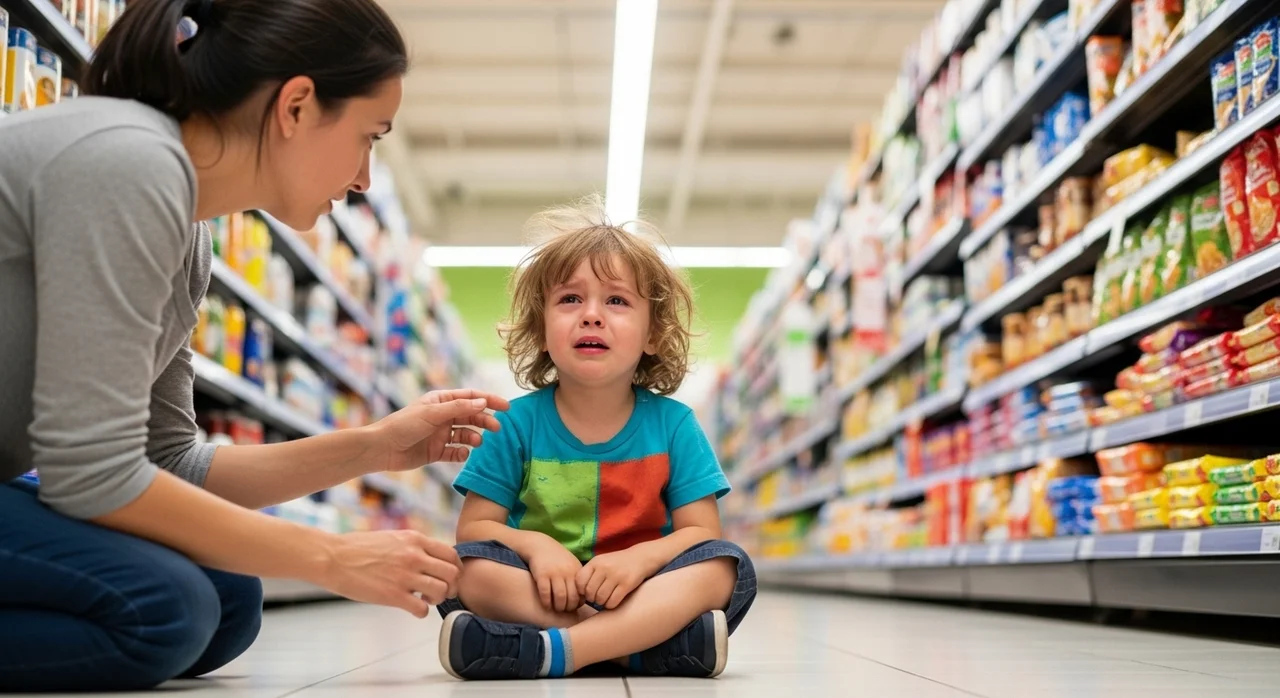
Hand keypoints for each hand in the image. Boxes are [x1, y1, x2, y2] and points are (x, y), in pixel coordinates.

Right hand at [311, 530, 461, 617]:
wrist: (333, 558)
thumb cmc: (358, 548)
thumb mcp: (392, 537)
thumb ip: (413, 546)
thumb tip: (429, 558)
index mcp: (415, 539)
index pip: (451, 554)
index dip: (454, 568)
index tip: (449, 577)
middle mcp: (414, 556)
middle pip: (452, 574)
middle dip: (451, 586)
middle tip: (442, 592)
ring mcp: (405, 576)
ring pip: (441, 591)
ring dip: (437, 599)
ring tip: (425, 599)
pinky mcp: (393, 595)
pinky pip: (422, 609)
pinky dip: (422, 612)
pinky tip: (412, 608)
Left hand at [370, 389, 511, 471]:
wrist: (381, 449)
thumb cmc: (403, 425)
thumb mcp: (432, 413)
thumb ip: (459, 408)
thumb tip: (483, 403)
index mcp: (441, 401)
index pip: (471, 397)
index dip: (489, 400)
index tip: (506, 407)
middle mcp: (442, 416)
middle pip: (471, 416)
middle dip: (485, 421)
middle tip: (497, 429)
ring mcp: (440, 434)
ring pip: (465, 434)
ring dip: (474, 438)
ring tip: (477, 442)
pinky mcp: (436, 452)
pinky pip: (455, 452)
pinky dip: (462, 454)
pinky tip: (464, 455)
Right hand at [525, 536, 583, 612]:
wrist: (541, 546)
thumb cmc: (558, 559)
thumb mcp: (572, 566)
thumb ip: (578, 580)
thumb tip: (582, 601)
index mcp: (577, 571)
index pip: (582, 593)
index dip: (578, 603)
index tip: (573, 606)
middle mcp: (567, 572)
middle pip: (572, 597)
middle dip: (569, 608)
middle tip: (564, 610)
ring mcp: (554, 573)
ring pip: (560, 597)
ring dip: (558, 607)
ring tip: (556, 609)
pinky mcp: (542, 574)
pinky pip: (545, 593)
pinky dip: (546, 602)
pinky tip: (546, 604)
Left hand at [575, 549, 652, 609]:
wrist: (640, 558)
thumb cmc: (616, 563)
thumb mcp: (601, 562)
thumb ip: (589, 574)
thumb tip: (577, 594)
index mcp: (595, 562)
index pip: (579, 581)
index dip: (581, 591)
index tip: (587, 592)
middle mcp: (604, 568)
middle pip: (589, 592)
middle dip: (592, 599)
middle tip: (597, 598)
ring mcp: (616, 575)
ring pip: (600, 598)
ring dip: (601, 603)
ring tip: (605, 599)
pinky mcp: (627, 584)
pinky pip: (612, 602)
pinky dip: (611, 605)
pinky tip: (613, 600)